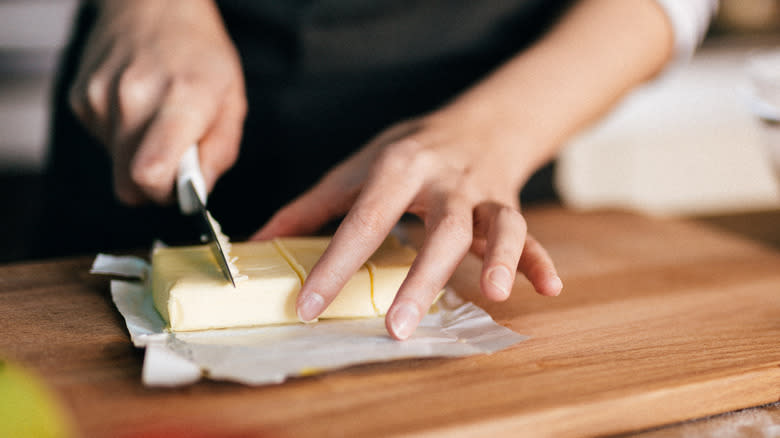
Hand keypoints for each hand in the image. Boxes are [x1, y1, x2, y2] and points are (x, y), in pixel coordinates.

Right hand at [69, 0, 245, 204]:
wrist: (155, 4)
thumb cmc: (202, 55)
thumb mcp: (232, 101)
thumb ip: (220, 152)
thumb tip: (198, 193)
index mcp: (180, 101)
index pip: (150, 174)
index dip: (165, 195)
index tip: (181, 188)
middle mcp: (133, 98)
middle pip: (128, 184)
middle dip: (154, 185)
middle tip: (175, 161)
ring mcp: (100, 97)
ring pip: (115, 166)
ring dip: (138, 157)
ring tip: (157, 121)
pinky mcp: (80, 98)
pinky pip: (103, 143)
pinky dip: (122, 137)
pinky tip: (138, 108)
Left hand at [253, 107, 562, 339]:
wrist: (475, 123)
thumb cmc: (410, 151)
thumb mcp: (357, 168)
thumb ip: (312, 208)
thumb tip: (260, 243)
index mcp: (400, 168)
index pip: (364, 221)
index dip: (334, 265)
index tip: (308, 306)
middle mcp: (447, 181)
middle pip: (439, 229)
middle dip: (420, 278)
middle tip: (396, 325)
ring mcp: (484, 195)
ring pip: (496, 226)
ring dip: (498, 258)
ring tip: (492, 293)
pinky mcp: (511, 207)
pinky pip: (529, 235)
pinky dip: (539, 261)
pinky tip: (549, 289)